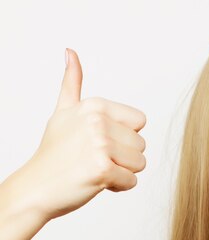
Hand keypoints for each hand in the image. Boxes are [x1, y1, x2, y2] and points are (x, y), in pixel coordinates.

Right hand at [20, 49, 146, 220]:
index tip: (100, 142)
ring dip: (123, 172)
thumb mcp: (63, 112)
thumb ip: (72, 84)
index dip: (124, 137)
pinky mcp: (102, 169)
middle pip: (141, 144)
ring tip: (96, 170)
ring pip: (140, 163)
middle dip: (124, 157)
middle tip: (95, 160)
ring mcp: (99, 144)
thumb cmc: (54, 154)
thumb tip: (70, 52)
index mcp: (95, 105)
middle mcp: (97, 121)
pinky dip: (118, 187)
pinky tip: (96, 183)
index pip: (140, 121)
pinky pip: (132, 181)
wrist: (36, 188)